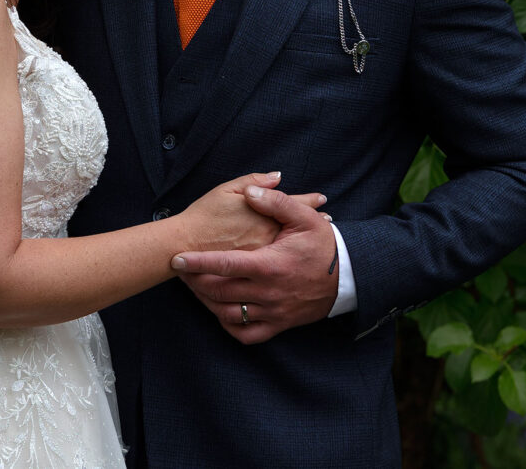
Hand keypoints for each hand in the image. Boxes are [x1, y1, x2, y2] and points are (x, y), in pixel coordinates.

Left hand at [171, 185, 336, 344]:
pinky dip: (229, 325)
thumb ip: (275, 202)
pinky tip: (220, 310)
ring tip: (195, 287)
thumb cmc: (323, 245)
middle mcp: (269, 292)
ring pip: (228, 314)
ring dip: (207, 302)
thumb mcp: (305, 217)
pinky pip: (247, 334)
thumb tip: (250, 191)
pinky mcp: (279, 325)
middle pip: (220, 291)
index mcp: (270, 265)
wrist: (349, 278)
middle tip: (181, 270)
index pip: (224, 265)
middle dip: (195, 281)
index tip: (176, 259)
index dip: (197, 262)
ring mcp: (273, 312)